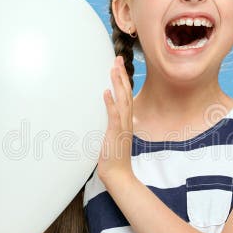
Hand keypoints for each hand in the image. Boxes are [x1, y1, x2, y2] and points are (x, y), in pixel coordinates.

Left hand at [97, 55, 133, 183]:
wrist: (118, 174)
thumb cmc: (113, 157)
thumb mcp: (113, 136)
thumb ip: (111, 123)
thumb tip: (106, 114)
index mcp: (126, 120)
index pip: (126, 95)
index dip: (123, 79)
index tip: (118, 65)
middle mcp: (127, 120)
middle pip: (126, 92)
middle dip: (122, 74)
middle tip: (117, 58)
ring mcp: (123, 126)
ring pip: (123, 100)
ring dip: (118, 83)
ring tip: (113, 68)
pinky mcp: (116, 133)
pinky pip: (114, 116)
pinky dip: (110, 103)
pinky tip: (106, 92)